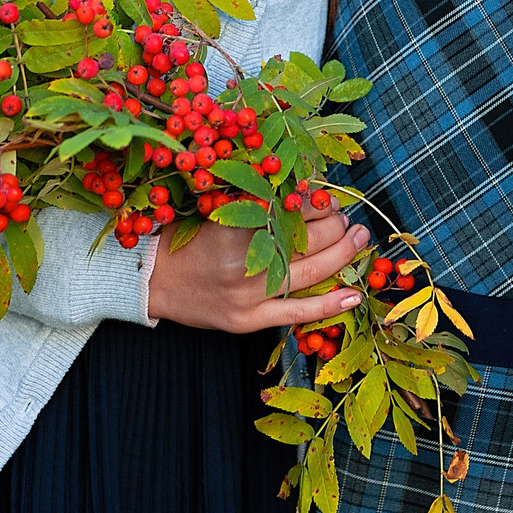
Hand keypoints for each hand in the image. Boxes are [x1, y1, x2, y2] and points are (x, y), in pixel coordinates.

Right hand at [146, 195, 368, 332]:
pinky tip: (354, 294)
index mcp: (237, 224)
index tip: (326, 197)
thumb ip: (258, 200)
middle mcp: (246, 260)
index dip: (318, 201)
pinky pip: (297, 313)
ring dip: (345, 254)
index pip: (295, 209)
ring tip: (360, 239)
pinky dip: (329, 305)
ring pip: (312, 272)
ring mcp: (249, 294)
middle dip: (336, 224)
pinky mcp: (248, 320)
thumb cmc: (186, 236)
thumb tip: (307, 191)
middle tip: (345, 217)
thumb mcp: (218, 206)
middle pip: (311, 239)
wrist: (152, 278)